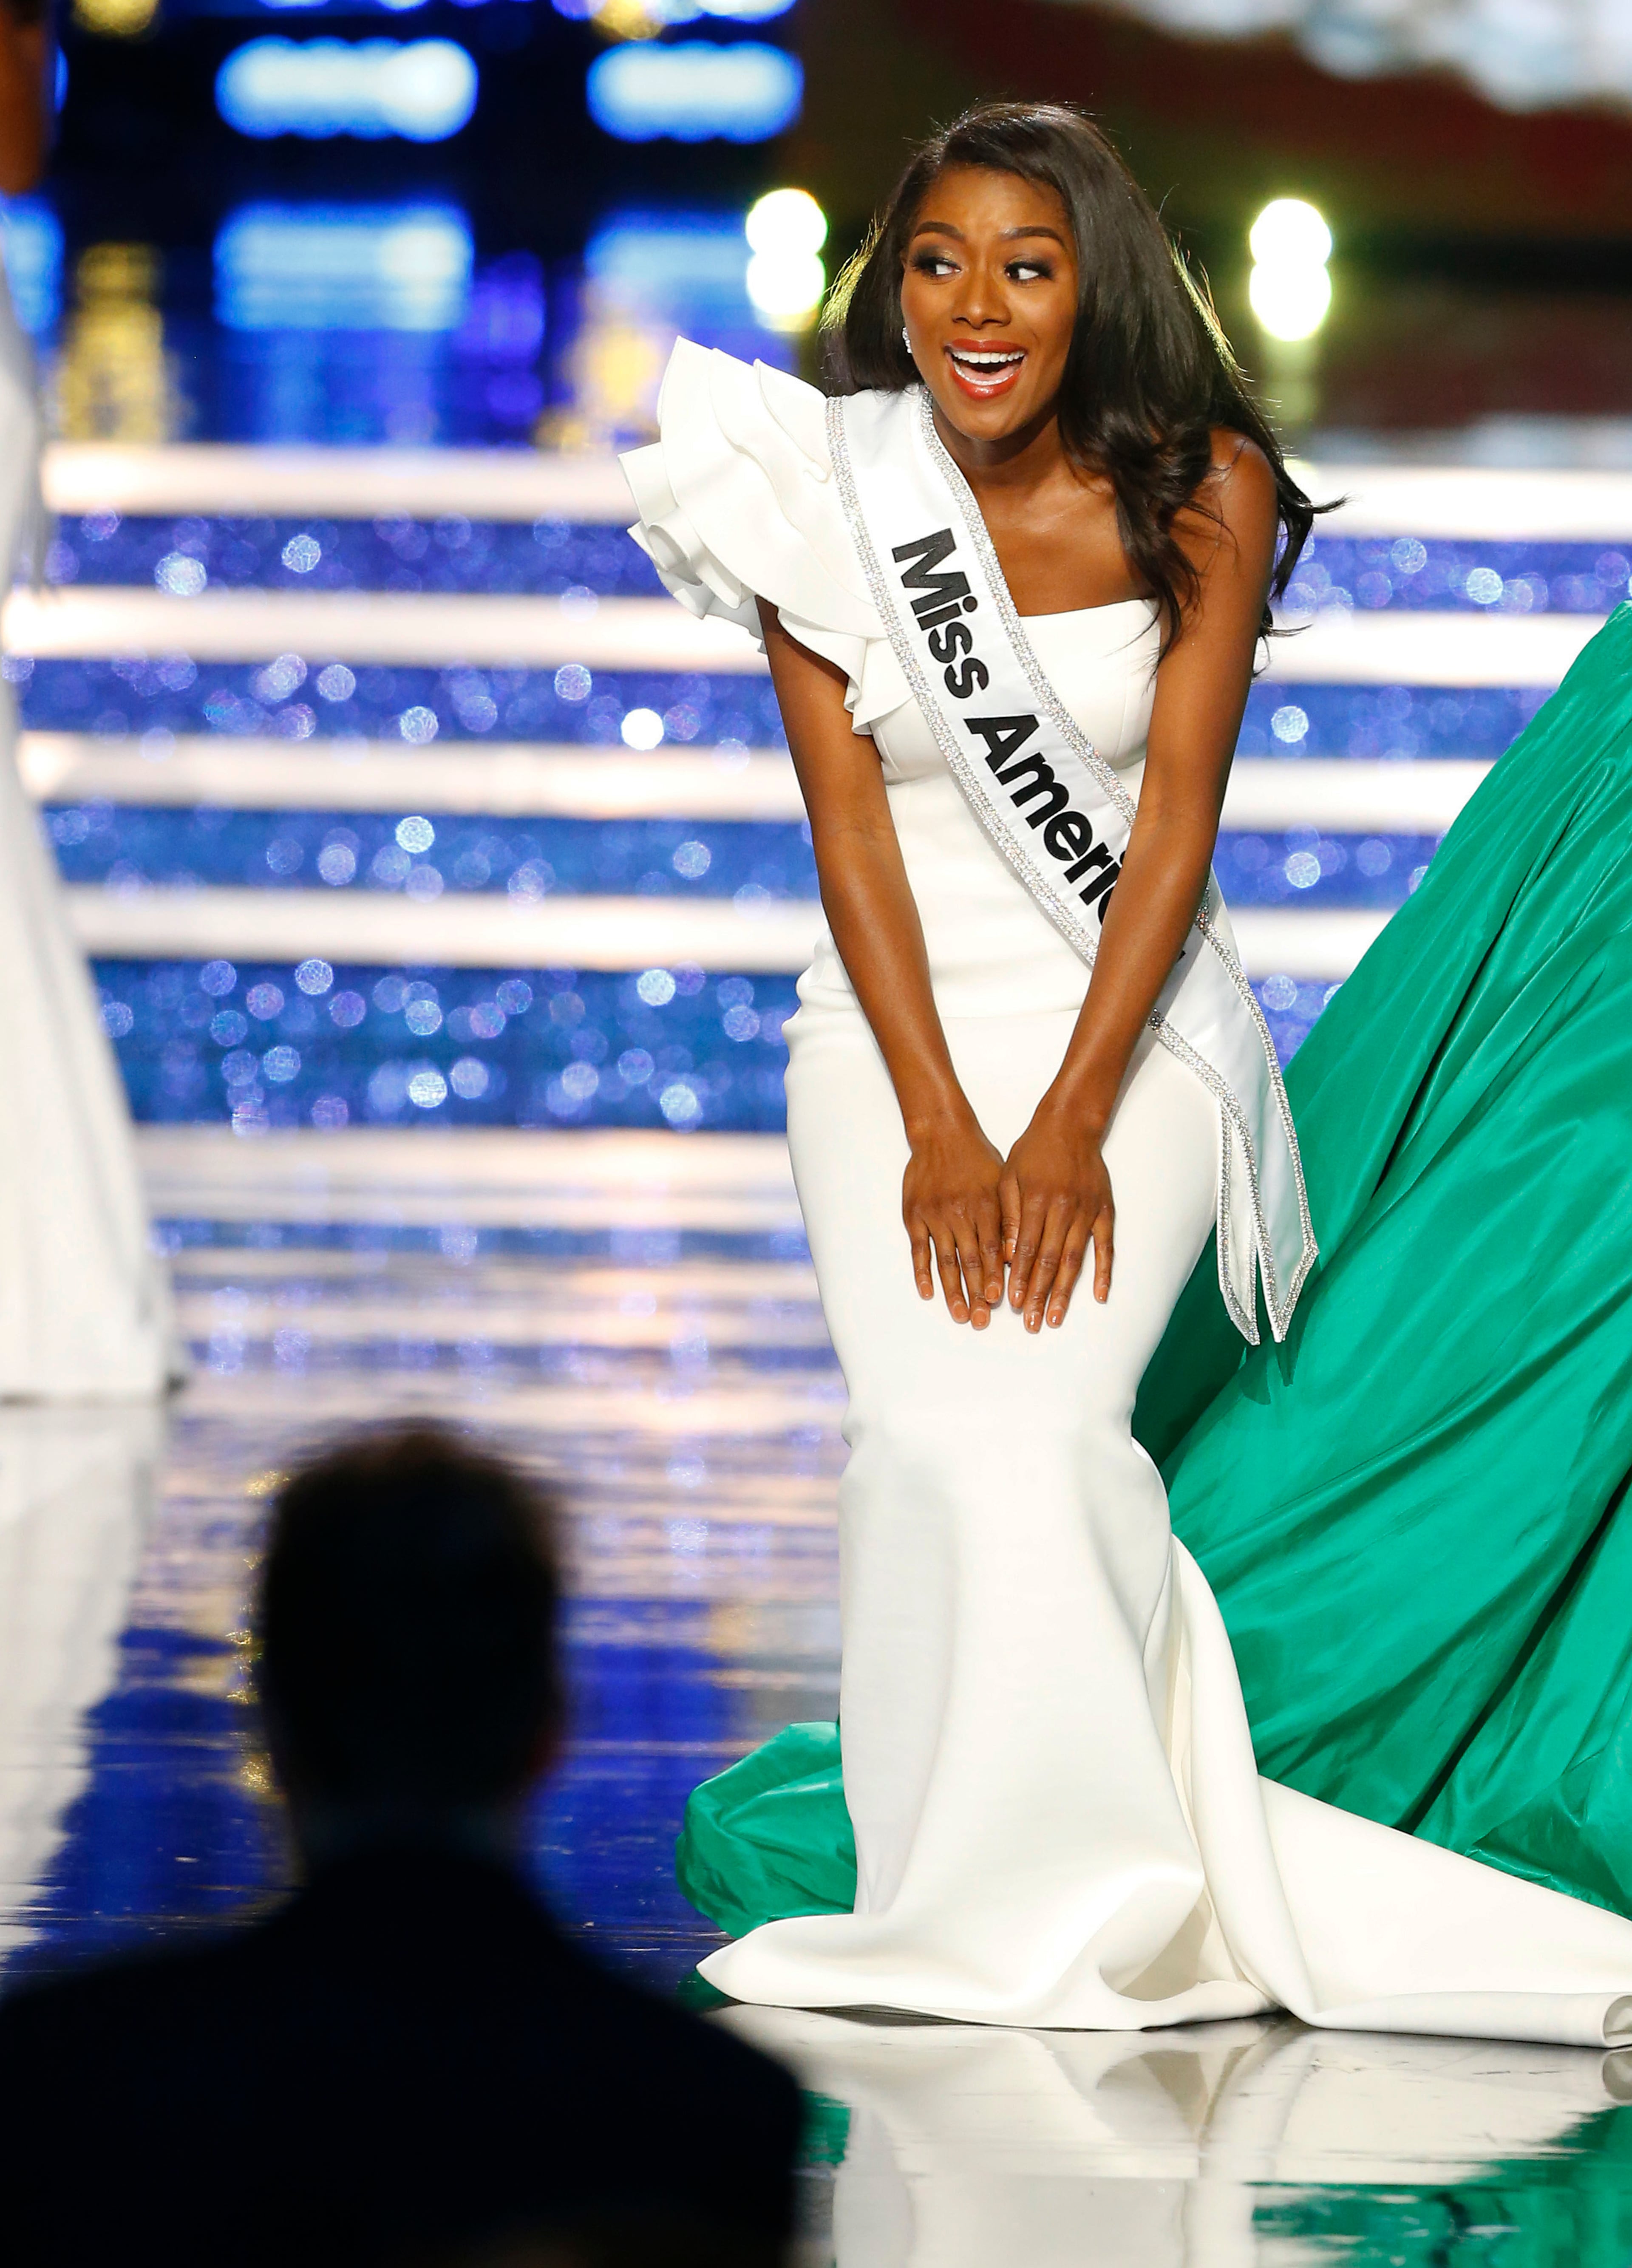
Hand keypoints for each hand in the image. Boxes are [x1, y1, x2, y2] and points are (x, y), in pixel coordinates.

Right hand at [903, 1118, 1006, 1326]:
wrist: (942, 1133)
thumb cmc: (978, 1158)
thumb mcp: (1002, 1181)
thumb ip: (1008, 1217)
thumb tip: (1014, 1255)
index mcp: (985, 1206)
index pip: (993, 1250)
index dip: (996, 1278)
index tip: (1000, 1302)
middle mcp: (960, 1214)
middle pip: (970, 1262)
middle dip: (977, 1294)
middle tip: (981, 1320)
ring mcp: (935, 1215)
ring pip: (945, 1261)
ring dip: (952, 1291)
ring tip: (959, 1315)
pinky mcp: (914, 1215)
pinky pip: (919, 1249)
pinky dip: (922, 1273)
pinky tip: (928, 1293)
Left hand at [1001, 1106, 1114, 1330]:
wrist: (1070, 1124)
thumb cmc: (1033, 1150)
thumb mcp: (1009, 1177)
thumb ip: (1009, 1216)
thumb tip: (1006, 1256)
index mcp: (1037, 1202)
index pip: (1026, 1250)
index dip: (1020, 1279)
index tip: (1013, 1303)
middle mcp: (1063, 1210)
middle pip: (1049, 1261)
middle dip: (1040, 1295)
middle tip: (1032, 1322)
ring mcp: (1087, 1212)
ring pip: (1075, 1260)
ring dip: (1065, 1291)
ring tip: (1056, 1317)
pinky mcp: (1104, 1211)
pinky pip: (1105, 1248)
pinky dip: (1104, 1272)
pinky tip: (1100, 1295)